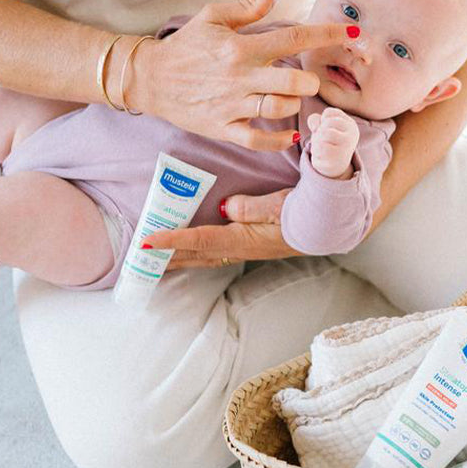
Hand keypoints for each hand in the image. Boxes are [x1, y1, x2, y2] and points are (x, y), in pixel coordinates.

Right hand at [129, 0, 358, 150]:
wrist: (150, 78)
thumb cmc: (185, 47)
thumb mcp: (213, 18)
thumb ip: (249, 6)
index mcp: (241, 48)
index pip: (294, 37)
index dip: (329, 35)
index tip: (353, 35)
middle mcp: (240, 78)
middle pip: (294, 81)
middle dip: (310, 79)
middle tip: (308, 78)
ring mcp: (232, 106)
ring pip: (279, 109)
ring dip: (295, 104)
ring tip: (291, 98)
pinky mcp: (223, 128)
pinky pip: (258, 140)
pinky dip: (279, 139)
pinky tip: (291, 133)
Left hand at [141, 188, 300, 269]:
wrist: (329, 227)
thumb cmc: (306, 213)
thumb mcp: (282, 205)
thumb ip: (252, 207)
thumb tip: (226, 208)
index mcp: (243, 238)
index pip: (200, 240)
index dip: (173, 240)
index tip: (148, 241)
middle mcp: (239, 248)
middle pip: (194, 255)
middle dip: (166, 258)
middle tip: (138, 260)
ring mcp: (243, 250)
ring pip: (202, 257)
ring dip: (177, 259)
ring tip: (153, 262)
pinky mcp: (247, 246)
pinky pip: (212, 253)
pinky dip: (193, 254)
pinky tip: (187, 253)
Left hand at [307, 107, 358, 177]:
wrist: (333, 167)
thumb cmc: (327, 142)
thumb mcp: (321, 127)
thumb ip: (315, 120)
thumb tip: (315, 127)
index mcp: (350, 124)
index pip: (328, 113)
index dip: (321, 121)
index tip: (326, 130)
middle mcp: (352, 134)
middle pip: (327, 123)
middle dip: (319, 131)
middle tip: (322, 140)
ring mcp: (346, 147)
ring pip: (324, 134)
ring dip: (316, 141)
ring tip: (321, 148)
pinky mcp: (338, 159)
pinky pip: (321, 148)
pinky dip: (316, 151)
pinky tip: (320, 156)